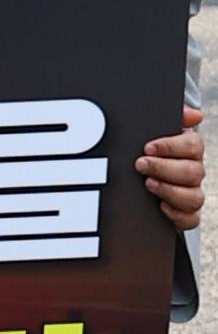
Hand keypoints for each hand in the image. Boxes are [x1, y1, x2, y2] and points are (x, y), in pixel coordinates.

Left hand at [138, 107, 203, 235]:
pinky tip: (160, 206)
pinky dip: (177, 215)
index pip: (193, 146)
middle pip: (193, 172)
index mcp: (190, 150)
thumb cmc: (149, 151)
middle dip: (164, 168)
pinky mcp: (184, 214)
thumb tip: (195, 115)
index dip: (171, 147)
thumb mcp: (156, 131)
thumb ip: (175, 117)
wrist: (137, 178)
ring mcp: (190, 193)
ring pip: (194, 197)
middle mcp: (194, 172)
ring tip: (148, 184)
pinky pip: (191, 219)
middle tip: (140, 165)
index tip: (148, 147)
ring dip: (170, 191)